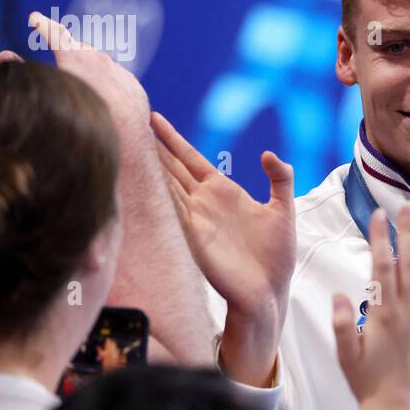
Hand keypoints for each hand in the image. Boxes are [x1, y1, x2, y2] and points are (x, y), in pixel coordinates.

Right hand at [0, 12, 150, 134]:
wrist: (126, 140)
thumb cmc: (81, 121)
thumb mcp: (49, 93)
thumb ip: (24, 70)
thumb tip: (3, 54)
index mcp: (76, 57)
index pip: (55, 33)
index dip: (43, 24)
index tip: (35, 18)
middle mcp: (99, 59)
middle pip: (79, 50)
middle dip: (69, 52)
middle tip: (61, 62)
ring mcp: (118, 71)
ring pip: (100, 64)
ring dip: (90, 70)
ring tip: (82, 88)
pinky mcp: (132, 85)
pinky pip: (117, 79)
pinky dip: (108, 84)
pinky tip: (103, 101)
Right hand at [152, 110, 295, 383]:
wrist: (268, 291)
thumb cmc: (276, 255)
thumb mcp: (283, 209)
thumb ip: (280, 178)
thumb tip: (268, 154)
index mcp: (223, 191)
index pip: (191, 158)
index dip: (173, 139)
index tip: (154, 118)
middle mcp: (203, 202)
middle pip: (171, 167)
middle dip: (152, 147)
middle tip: (129, 123)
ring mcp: (195, 218)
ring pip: (165, 184)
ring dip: (148, 166)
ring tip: (126, 144)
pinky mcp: (192, 236)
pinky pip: (171, 209)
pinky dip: (157, 193)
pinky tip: (142, 178)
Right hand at [331, 204, 409, 409]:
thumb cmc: (367, 383)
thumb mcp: (345, 355)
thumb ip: (342, 324)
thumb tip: (339, 293)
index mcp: (383, 314)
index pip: (381, 267)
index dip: (379, 238)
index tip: (377, 215)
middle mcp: (409, 312)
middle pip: (408, 263)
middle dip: (406, 232)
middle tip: (406, 206)